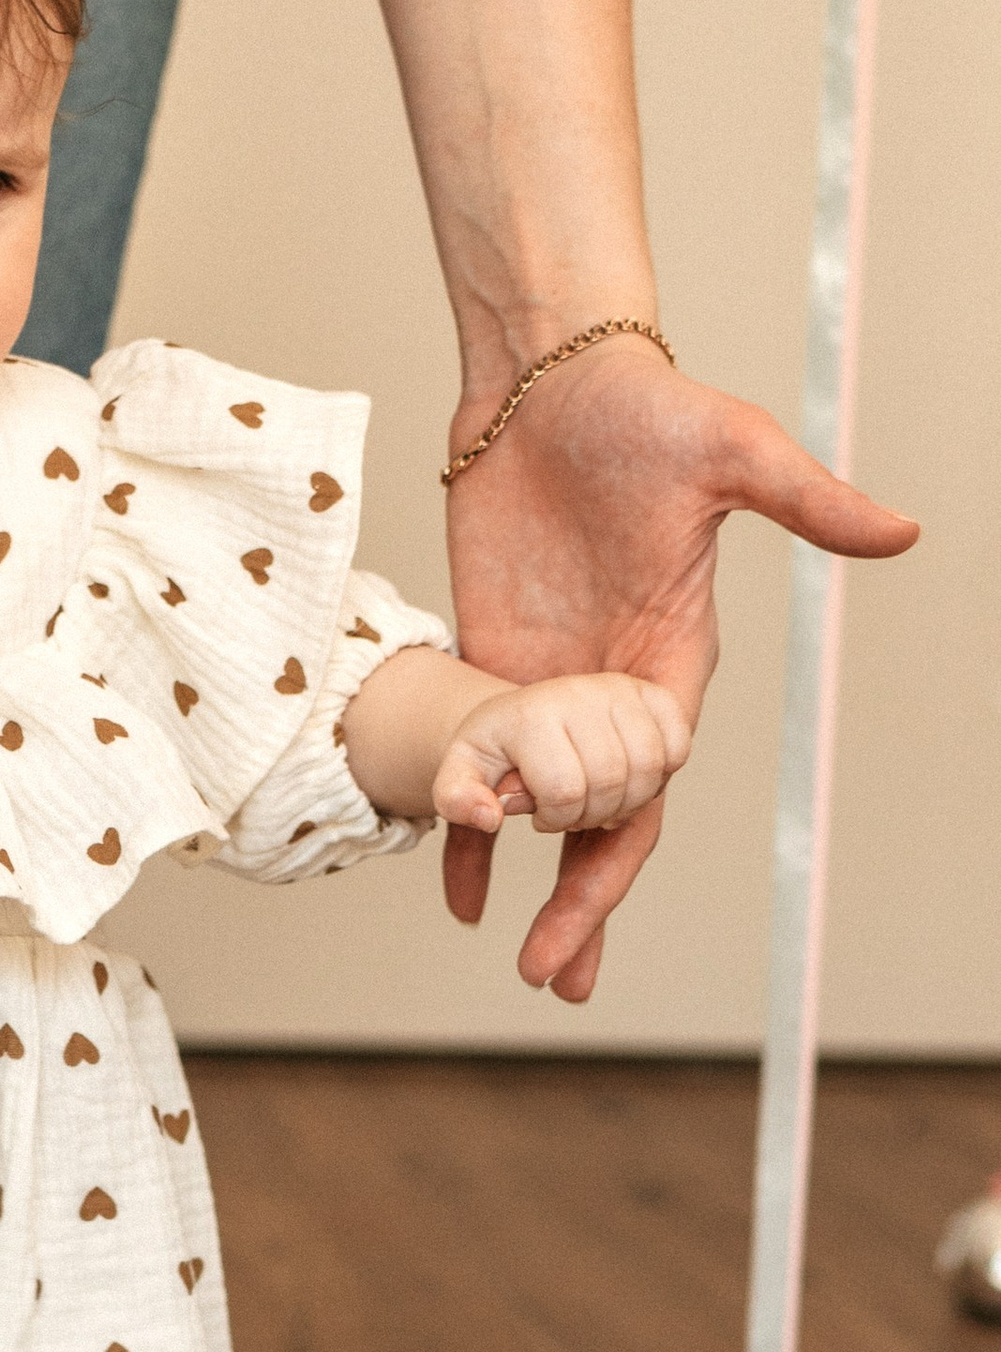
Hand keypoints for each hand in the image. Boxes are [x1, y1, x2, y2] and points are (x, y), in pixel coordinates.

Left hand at [443, 337, 916, 1002]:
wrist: (548, 376)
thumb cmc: (646, 408)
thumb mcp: (732, 451)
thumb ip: (806, 502)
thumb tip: (902, 531)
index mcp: (673, 660)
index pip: (654, 772)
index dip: (619, 833)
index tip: (586, 885)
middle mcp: (612, 688)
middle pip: (602, 817)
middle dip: (584, 898)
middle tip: (554, 975)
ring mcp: (549, 682)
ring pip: (542, 808)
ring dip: (531, 883)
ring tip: (524, 965)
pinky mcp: (491, 659)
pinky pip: (479, 759)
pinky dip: (464, 817)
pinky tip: (449, 872)